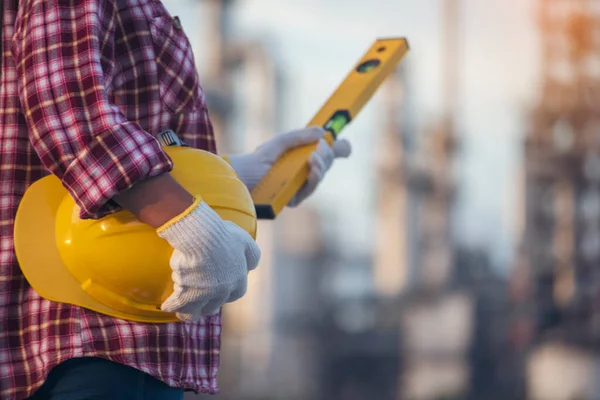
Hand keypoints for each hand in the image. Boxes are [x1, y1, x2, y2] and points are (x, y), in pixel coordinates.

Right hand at [157, 198, 260, 320]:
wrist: (203, 238)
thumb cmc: (225, 237)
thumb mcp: (247, 243)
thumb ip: (252, 256)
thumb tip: (251, 266)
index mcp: (237, 282)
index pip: (235, 294)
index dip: (227, 293)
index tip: (221, 290)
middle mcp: (222, 293)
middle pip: (215, 305)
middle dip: (209, 304)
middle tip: (203, 301)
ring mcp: (203, 296)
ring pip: (196, 311)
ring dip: (190, 311)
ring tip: (184, 311)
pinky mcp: (186, 294)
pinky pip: (178, 305)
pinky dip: (171, 305)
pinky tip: (166, 306)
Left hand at [227, 126, 351, 206]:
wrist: (241, 177)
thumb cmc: (256, 160)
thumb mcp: (281, 142)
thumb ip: (301, 136)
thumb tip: (322, 132)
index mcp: (300, 158)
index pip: (325, 154)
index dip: (338, 149)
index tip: (345, 144)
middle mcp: (302, 173)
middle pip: (326, 162)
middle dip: (328, 153)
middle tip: (321, 146)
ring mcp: (299, 187)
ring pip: (321, 174)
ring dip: (322, 163)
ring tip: (314, 156)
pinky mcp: (295, 198)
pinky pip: (311, 187)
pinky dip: (315, 175)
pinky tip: (312, 166)